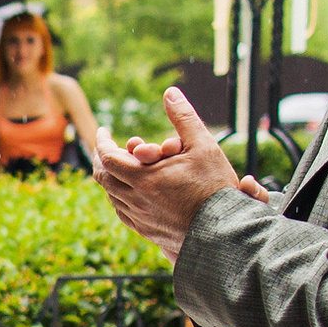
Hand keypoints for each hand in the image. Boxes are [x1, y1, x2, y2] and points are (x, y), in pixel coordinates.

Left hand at [93, 88, 247, 259]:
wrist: (225, 233)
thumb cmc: (215, 188)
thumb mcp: (203, 145)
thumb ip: (184, 117)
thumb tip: (170, 93)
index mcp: (142, 179)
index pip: (107, 157)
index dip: (102, 142)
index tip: (104, 131)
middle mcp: (134, 201)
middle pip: (103, 177)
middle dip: (103, 159)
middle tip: (108, 148)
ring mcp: (139, 219)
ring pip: (112, 196)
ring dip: (112, 179)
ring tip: (119, 167)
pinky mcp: (146, 231)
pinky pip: (123, 212)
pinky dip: (121, 197)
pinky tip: (130, 192)